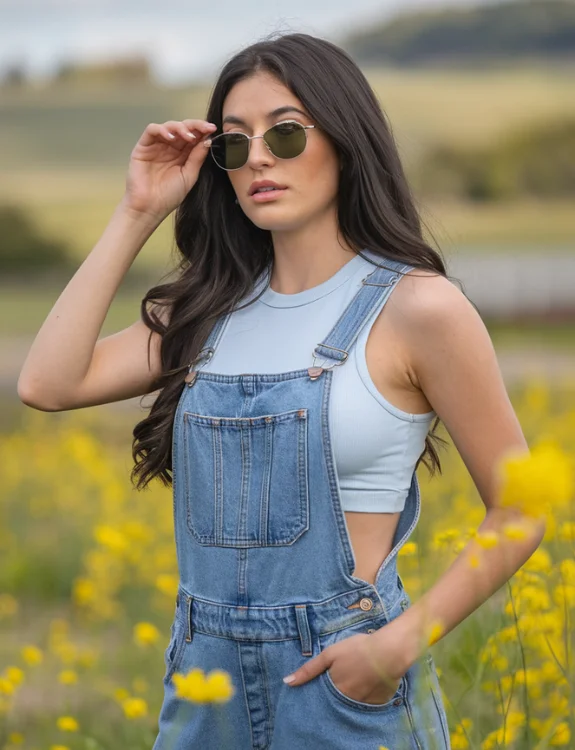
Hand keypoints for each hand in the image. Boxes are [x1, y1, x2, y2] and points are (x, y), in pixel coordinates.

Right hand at [123, 119, 217, 220]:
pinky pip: (152, 130)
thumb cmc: (169, 195)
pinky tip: (171, 138)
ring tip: (189, 136)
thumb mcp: (189, 176)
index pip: (194, 137)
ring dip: (180, 127)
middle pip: (183, 128)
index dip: (203, 131)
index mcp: (183, 155)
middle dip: (195, 126)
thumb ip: (197, 157)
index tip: (213, 129)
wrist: (150, 207)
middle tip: (204, 128)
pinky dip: (162, 130)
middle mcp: (170, 148)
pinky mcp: (143, 146)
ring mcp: (157, 146)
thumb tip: (208, 139)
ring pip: (169, 126)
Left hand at [283, 630, 404, 704]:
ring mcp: (364, 704)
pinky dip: (366, 696)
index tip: (319, 691)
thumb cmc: (357, 649)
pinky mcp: (378, 704)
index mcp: (335, 690)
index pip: (322, 699)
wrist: (389, 652)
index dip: (321, 694)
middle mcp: (347, 702)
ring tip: (354, 682)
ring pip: (352, 704)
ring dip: (351, 696)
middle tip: (341, 682)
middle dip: (335, 696)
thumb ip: (309, 669)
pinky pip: (368, 704)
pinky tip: (369, 684)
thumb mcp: (330, 654)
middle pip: (337, 702)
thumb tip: (287, 682)